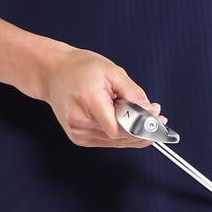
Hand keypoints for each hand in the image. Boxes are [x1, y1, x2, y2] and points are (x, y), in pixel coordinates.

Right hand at [42, 47, 165, 147]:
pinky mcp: (79, 138)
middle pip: (120, 137)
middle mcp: (80, 122)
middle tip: (159, 119)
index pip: (119, 127)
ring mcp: (78, 133)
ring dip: (134, 133)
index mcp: (88, 102)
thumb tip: (150, 111)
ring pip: (116, 143)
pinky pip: (108, 142)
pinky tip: (129, 124)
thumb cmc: (79, 68)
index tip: (157, 118)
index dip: (141, 125)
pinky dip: (122, 135)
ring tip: (145, 117)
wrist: (52, 73)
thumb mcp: (112, 71)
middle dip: (143, 129)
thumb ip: (133, 93)